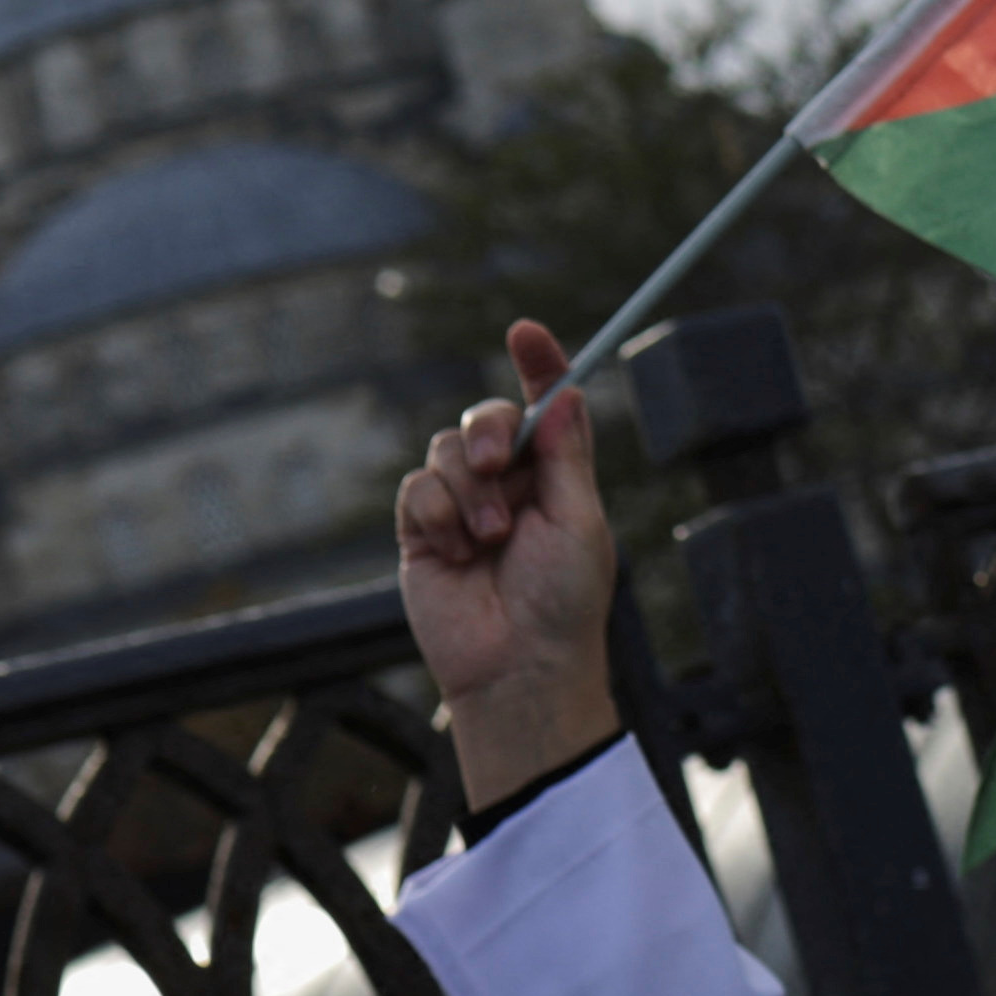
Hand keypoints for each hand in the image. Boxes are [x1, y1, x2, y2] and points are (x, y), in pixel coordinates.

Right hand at [396, 323, 621, 810]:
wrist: (518, 664)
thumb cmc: (564, 600)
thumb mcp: (579, 520)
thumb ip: (565, 455)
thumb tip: (565, 390)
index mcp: (554, 476)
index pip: (542, 406)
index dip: (537, 364)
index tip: (525, 331)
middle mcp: (508, 484)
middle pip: (485, 419)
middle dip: (487, 432)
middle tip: (495, 465)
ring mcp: (462, 507)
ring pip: (445, 452)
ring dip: (468, 492)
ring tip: (490, 539)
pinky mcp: (422, 532)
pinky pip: (416, 489)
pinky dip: (438, 514)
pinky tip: (457, 554)